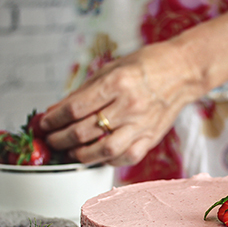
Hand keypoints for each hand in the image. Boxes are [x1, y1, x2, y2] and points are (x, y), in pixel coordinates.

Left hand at [40, 41, 201, 165]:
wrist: (183, 72)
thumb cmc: (148, 66)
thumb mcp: (112, 68)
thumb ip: (86, 91)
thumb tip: (58, 110)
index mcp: (117, 83)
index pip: (75, 108)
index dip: (54, 119)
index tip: (44, 123)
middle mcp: (129, 106)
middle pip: (84, 131)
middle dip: (61, 138)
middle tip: (52, 139)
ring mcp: (142, 124)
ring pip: (104, 150)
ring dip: (81, 155)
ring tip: (70, 152)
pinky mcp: (151, 138)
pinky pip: (126, 157)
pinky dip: (108, 160)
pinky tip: (98, 155)